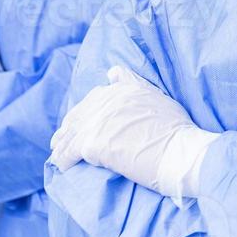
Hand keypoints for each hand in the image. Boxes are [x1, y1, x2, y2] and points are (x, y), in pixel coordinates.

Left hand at [49, 67, 217, 203]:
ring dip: (62, 144)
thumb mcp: (157, 96)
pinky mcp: (91, 143)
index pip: (95, 96)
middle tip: (61, 139)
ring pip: (71, 132)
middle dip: (69, 127)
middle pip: (79, 114)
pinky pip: (69, 152)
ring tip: (57, 154)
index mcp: (123, 88)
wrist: (178, 152)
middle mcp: (107, 100)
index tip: (82, 120)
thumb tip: (113, 71)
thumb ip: (133, 83)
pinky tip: (61, 165)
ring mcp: (98, 121)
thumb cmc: (176, 130)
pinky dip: (63, 159)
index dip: (86, 110)